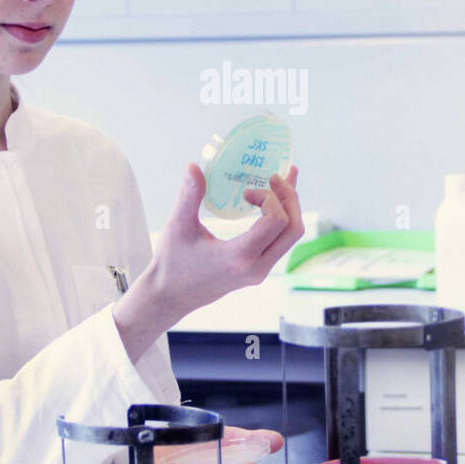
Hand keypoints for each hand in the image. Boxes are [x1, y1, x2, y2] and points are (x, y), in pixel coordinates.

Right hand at [112, 165, 303, 362]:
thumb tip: (193, 166)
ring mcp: (260, 271)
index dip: (269, 197)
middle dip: (290, 198)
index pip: (276, 221)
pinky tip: (272, 202)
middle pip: (294, 229)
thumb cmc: (172, 264)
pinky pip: (280, 242)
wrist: (170, 297)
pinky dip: (282, 219)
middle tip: (276, 176)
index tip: (246, 191)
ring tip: (281, 181)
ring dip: (289, 208)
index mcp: (240, 257)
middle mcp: (257, 267)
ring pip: (291, 237)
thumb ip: (189, 196)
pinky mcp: (257, 270)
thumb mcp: (178, 227)